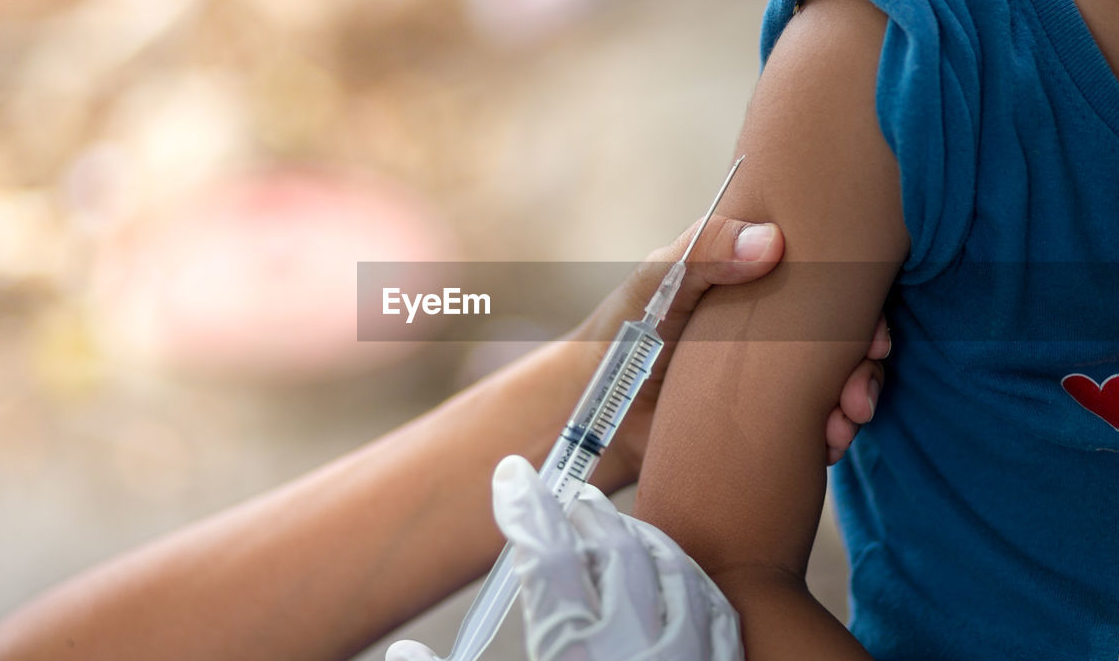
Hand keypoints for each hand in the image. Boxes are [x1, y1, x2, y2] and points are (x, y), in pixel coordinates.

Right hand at [387, 456, 743, 660]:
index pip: (546, 553)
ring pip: (673, 569)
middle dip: (584, 512)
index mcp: (575, 656)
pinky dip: (689, 580)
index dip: (525, 505)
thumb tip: (403, 649)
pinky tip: (676, 578)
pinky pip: (714, 612)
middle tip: (561, 496)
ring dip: (641, 536)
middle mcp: (635, 651)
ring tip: (615, 523)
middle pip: (616, 547)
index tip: (512, 474)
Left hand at [568, 217, 889, 479]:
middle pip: (843, 336)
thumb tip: (773, 242)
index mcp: (754, 280)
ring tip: (845, 425)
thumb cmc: (621, 332)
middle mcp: (773, 325)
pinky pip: (813, 424)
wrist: (595, 412)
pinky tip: (827, 445)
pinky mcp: (766, 420)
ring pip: (836, 382)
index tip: (872, 332)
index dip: (858, 304)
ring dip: (853, 402)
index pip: (825, 281)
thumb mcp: (658, 283)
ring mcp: (772, 376)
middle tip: (858, 392)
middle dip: (864, 364)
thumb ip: (704, 253)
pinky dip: (830, 435)